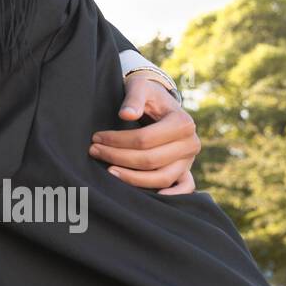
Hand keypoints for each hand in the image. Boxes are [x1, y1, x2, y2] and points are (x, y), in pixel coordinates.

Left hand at [90, 74, 199, 194]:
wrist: (160, 102)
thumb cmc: (148, 94)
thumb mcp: (140, 87)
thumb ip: (134, 99)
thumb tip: (125, 115)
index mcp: (182, 123)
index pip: (145, 139)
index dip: (118, 141)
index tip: (96, 138)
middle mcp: (191, 143)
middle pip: (151, 160)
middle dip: (119, 158)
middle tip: (94, 151)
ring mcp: (189, 160)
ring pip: (161, 178)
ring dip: (133, 179)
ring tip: (108, 171)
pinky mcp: (186, 170)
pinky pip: (183, 188)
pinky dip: (169, 196)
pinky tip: (148, 199)